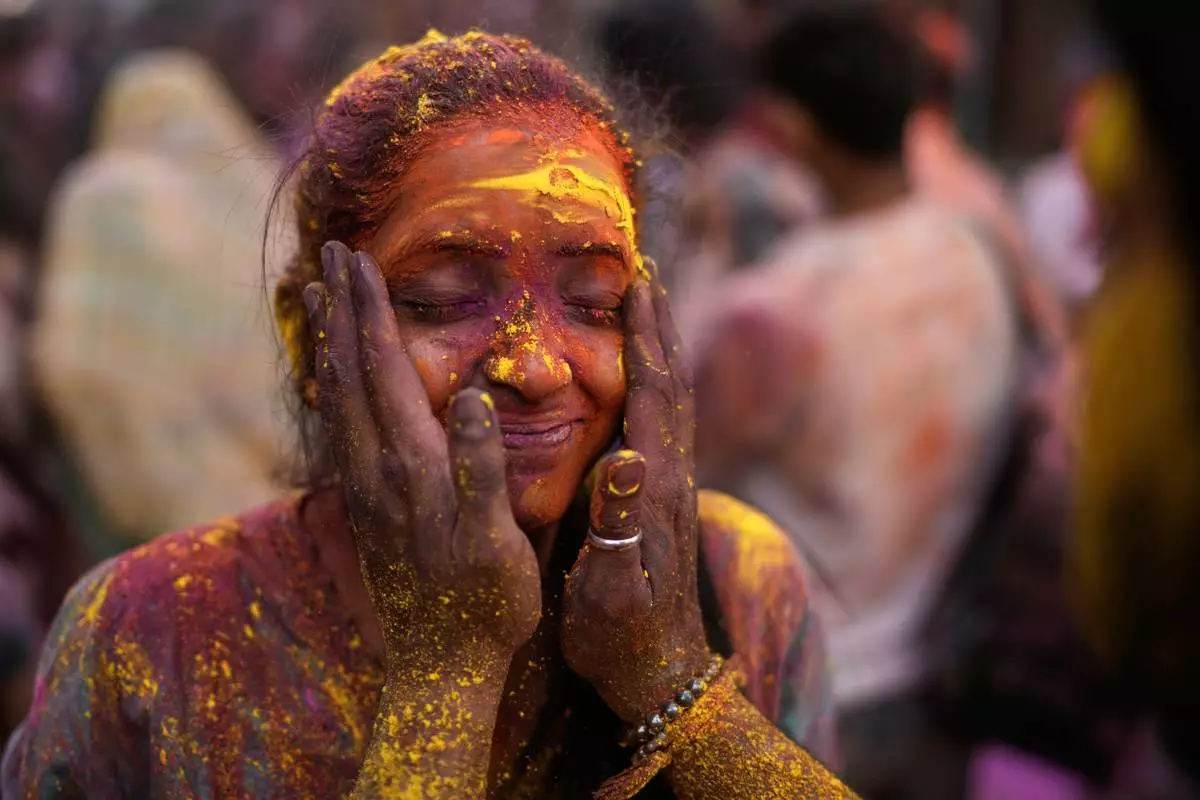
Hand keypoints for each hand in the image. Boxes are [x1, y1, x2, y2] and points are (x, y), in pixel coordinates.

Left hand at [303, 241, 539, 678]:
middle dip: (341, 311)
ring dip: (330, 343)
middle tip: (330, 256)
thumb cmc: (485, 603)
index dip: (370, 314)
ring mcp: (368, 489)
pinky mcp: (368, 507)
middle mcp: (380, 471)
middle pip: (352, 374)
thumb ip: (479, 466)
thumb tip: (470, 395)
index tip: (356, 261)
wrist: (443, 665)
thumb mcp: (497, 538)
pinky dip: (332, 389)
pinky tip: (333, 379)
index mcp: (413, 467)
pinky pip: (340, 431)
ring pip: (339, 399)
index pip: (385, 372)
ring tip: (319, 300)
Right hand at [561, 278, 708, 720]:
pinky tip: (642, 376)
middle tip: (645, 270)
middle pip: (670, 385)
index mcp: (654, 490)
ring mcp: (670, 491)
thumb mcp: (609, 590)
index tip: (638, 284)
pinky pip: (663, 426)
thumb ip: (618, 525)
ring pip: (671, 402)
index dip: (646, 339)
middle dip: (659, 325)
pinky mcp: (663, 503)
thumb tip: (626, 457)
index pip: (653, 397)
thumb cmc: (621, 640)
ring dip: (662, 348)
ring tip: (647, 306)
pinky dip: (655, 384)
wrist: (662, 677)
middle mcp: (670, 480)